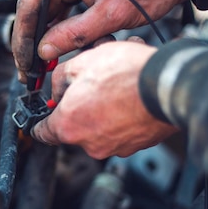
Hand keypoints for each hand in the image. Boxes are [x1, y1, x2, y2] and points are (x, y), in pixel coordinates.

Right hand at [12, 0, 191, 82]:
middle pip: (34, 4)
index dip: (23, 37)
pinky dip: (59, 23)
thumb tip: (45, 50)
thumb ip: (74, 34)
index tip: (25, 62)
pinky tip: (60, 42)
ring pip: (48, 5)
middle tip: (29, 67)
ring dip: (43, 32)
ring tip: (43, 60)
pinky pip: (65, 3)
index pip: (30, 5)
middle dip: (29, 37)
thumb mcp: (111, 17)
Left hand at [31, 41, 178, 158]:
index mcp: (69, 125)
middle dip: (79, 106)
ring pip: (99, 127)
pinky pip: (121, 130)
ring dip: (102, 108)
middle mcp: (90, 143)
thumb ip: (60, 77)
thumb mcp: (82, 61)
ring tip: (115, 85)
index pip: (41, 133)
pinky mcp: (136, 145)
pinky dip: (122, 115)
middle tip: (91, 85)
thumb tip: (59, 87)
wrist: (167, 84)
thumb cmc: (126, 73)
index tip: (42, 114)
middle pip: (73, 127)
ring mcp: (115, 148)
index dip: (40, 119)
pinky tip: (130, 94)